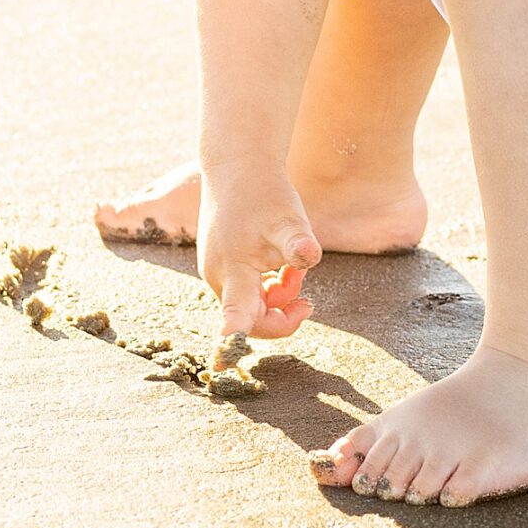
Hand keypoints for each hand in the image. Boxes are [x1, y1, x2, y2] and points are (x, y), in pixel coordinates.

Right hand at [199, 167, 322, 341]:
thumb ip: (297, 243)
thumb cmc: (264, 193)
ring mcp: (218, 271)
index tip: (223, 363)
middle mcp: (219, 278)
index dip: (231, 343)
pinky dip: (268, 284)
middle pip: (252, 317)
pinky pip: (247, 288)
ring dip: (277, 296)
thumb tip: (310, 257)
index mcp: (233, 272)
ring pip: (251, 302)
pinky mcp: (223, 262)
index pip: (234, 318)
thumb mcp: (288, 219)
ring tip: (294, 269)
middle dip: (282, 312)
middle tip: (308, 300)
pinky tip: (282, 263)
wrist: (238, 164)